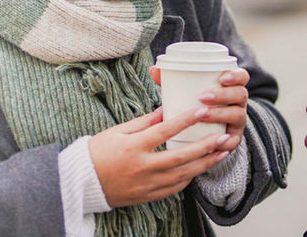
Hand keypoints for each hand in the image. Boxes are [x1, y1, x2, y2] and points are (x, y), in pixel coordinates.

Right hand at [89, 107, 231, 206]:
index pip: (164, 131)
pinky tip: (200, 168)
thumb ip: (143, 122)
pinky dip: (189, 177)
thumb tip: (165, 110)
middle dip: (206, 147)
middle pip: (181, 157)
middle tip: (223, 137)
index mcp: (133, 147)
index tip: (201, 111)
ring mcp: (147, 184)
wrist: (82, 182)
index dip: (185, 120)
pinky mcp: (148, 196)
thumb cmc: (98, 152)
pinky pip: (175, 188)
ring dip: (205, 164)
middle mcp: (142, 167)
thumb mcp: (117, 131)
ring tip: (222, 153)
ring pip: (183, 175)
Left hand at [150, 66, 248, 152]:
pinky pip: (234, 141)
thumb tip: (154, 70)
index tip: (221, 77)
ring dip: (221, 114)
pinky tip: (217, 142)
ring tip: (203, 115)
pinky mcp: (233, 139)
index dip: (236, 76)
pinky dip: (225, 141)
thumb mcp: (186, 91)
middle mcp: (237, 103)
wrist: (201, 131)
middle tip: (203, 97)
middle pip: (241, 95)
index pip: (242, 76)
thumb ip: (173, 79)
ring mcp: (237, 121)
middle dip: (223, 95)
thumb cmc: (193, 104)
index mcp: (230, 87)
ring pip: (238, 115)